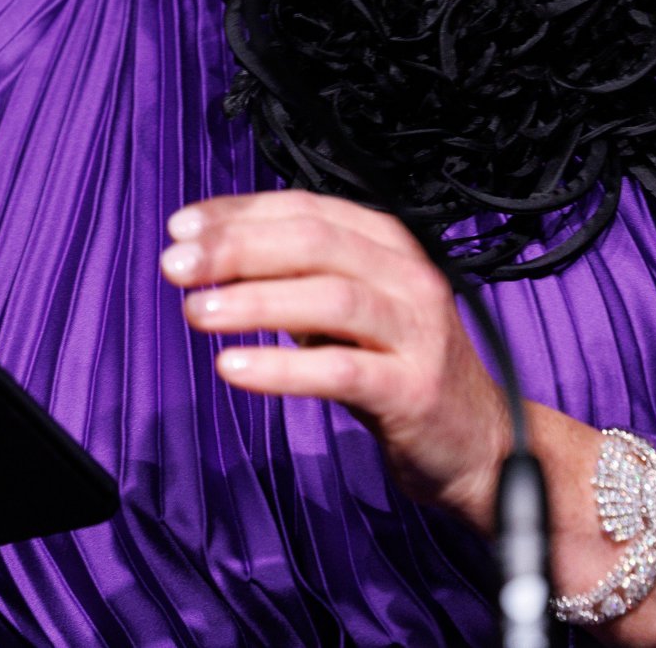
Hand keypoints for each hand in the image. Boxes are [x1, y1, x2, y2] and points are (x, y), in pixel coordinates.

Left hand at [159, 189, 510, 533]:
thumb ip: (295, 277)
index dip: (238, 213)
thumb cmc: (399, 368)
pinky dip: (283, 366)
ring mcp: (416, 330)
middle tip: (176, 266)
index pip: (303, 209)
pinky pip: (342, 369)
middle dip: (236, 248)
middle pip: (312, 242)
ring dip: (254, 300)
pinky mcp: (414, 388)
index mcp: (386, 242)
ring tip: (196, 311)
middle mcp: (406, 274)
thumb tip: (210, 255)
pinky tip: (234, 367)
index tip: (181, 228)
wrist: (479, 444)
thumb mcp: (349, 308)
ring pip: (329, 296)